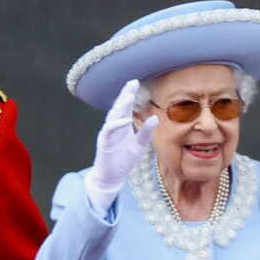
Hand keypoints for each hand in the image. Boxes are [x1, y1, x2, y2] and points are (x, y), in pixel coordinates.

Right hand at [86, 80, 153, 211]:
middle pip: (118, 107)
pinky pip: (109, 130)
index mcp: (122, 125)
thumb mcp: (139, 146)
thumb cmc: (124, 161)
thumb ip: (146, 132)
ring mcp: (108, 133)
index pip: (126, 107)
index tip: (136, 83)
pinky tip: (126, 120)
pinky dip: (117, 124)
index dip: (129, 94)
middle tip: (132, 82)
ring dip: (120, 106)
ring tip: (129, 96)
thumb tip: (155, 118)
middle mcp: (114, 126)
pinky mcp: (104, 142)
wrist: (112, 177)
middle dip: (125, 94)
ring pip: (113, 115)